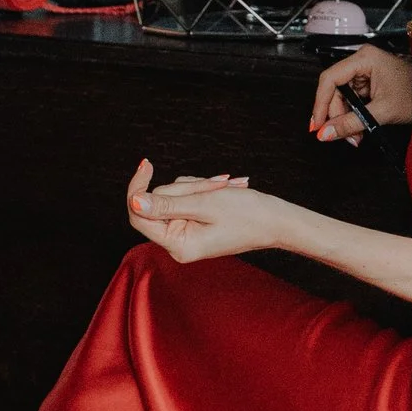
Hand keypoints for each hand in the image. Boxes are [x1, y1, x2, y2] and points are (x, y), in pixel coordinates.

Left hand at [125, 159, 293, 266]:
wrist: (277, 220)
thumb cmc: (248, 214)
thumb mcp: (204, 204)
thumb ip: (167, 204)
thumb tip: (134, 201)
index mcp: (179, 245)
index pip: (140, 216)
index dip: (138, 189)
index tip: (147, 165)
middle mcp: (178, 243)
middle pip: (160, 202)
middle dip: (185, 187)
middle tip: (216, 184)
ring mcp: (186, 233)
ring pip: (174, 195)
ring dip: (197, 186)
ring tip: (225, 189)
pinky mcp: (193, 222)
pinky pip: (186, 196)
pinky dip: (202, 189)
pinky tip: (224, 191)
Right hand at [311, 45, 411, 142]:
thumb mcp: (382, 112)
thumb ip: (351, 123)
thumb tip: (326, 133)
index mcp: (365, 58)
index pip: (330, 79)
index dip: (320, 103)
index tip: (317, 125)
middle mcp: (362, 61)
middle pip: (335, 91)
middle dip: (337, 117)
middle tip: (343, 136)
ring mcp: (365, 71)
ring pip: (342, 98)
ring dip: (345, 120)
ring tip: (355, 136)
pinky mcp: (369, 82)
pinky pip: (352, 100)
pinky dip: (353, 116)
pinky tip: (359, 129)